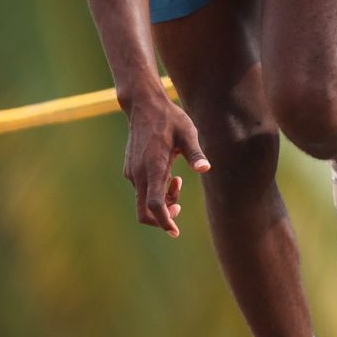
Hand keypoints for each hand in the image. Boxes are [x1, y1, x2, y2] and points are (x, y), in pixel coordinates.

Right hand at [122, 98, 209, 237]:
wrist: (143, 105)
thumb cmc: (169, 118)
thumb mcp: (187, 132)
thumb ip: (195, 152)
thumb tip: (205, 168)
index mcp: (153, 167)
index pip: (153, 205)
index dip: (164, 221)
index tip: (175, 231)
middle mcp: (138, 173)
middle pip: (143, 211)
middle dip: (162, 217)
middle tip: (179, 208)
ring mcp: (132, 172)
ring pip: (144, 201)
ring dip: (162, 201)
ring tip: (178, 182)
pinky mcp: (131, 168)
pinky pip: (142, 190)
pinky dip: (155, 191)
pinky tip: (169, 175)